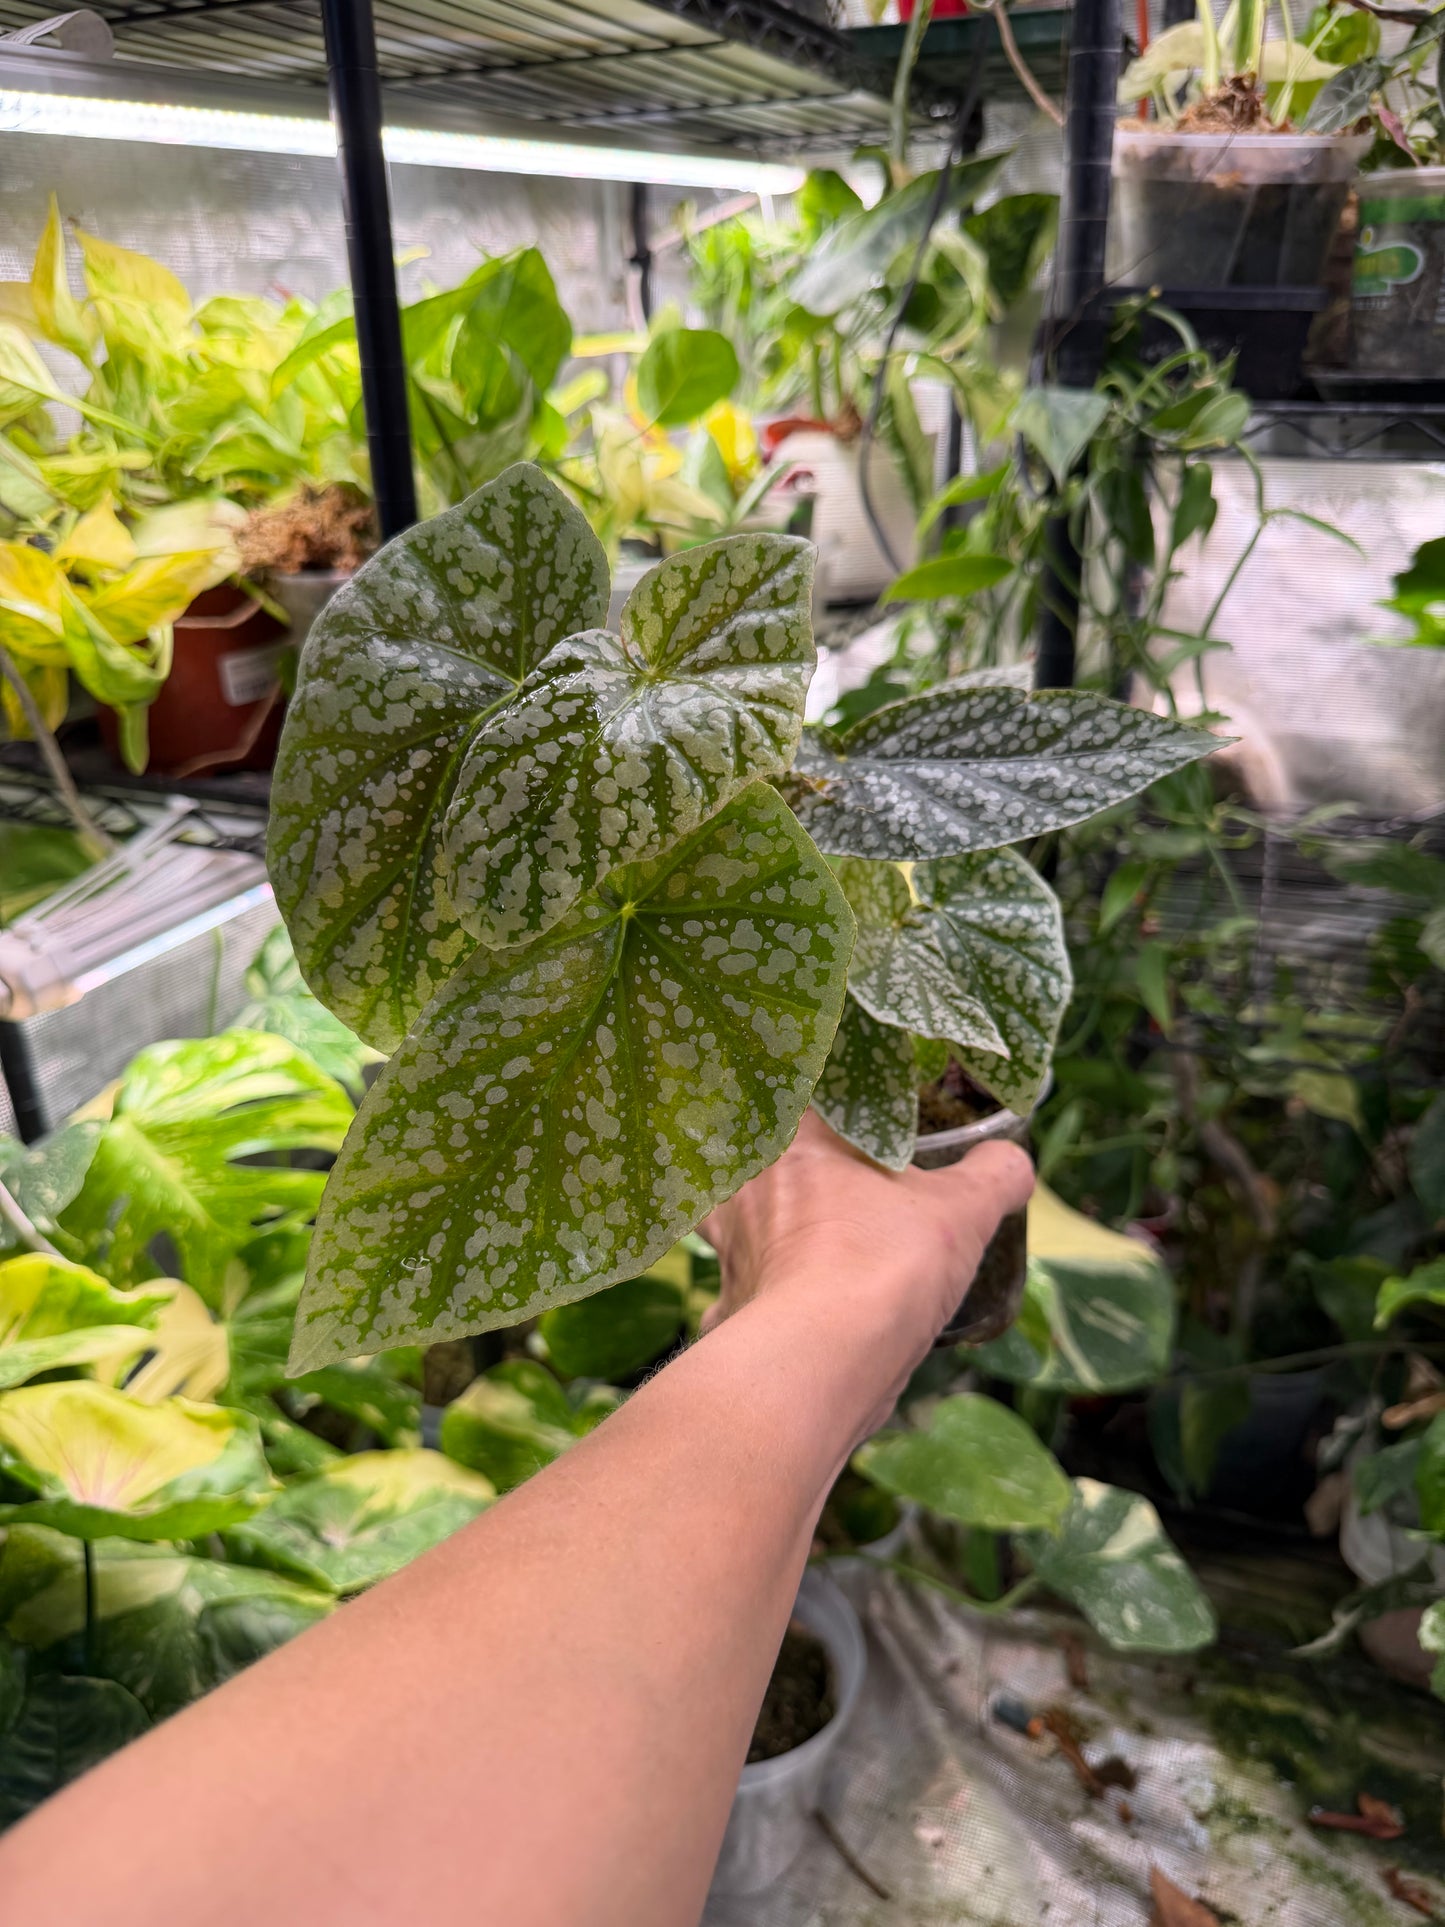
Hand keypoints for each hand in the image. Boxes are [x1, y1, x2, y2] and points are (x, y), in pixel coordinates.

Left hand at [699, 1111, 1033, 1424]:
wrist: (825, 1360)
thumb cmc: (887, 1261)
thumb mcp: (963, 1210)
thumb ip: (994, 1175)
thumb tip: (1013, 1162)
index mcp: (794, 1140)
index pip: (791, 1094)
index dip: (814, 1101)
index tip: (840, 1113)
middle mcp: (748, 1186)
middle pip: (745, 1155)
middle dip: (773, 1166)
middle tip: (812, 1178)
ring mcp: (729, 1249)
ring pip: (726, 1223)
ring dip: (752, 1232)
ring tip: (788, 1243)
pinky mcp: (725, 1308)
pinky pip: (732, 1296)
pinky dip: (752, 1305)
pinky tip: (780, 1317)